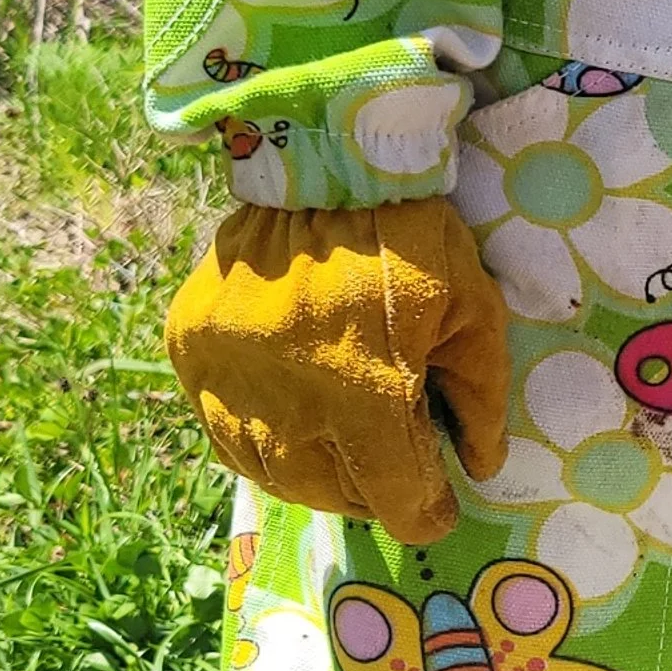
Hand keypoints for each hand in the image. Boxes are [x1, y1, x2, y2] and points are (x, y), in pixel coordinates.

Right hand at [164, 199, 510, 544]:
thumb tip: (478, 466)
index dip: (426, 508)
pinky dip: (258, 442)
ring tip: (342, 449)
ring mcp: (226, 380)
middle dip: (372, 491)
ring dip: (313, 474)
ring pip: (269, 473)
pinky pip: (221, 431)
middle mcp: (286, 406)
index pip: (398, 502)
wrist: (321, 163)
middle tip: (392, 466)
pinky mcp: (191, 353)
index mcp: (365, 397)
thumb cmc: (412, 236)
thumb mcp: (475, 309)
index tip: (438, 498)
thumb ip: (480, 397)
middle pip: (331, 495)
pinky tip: (289, 422)